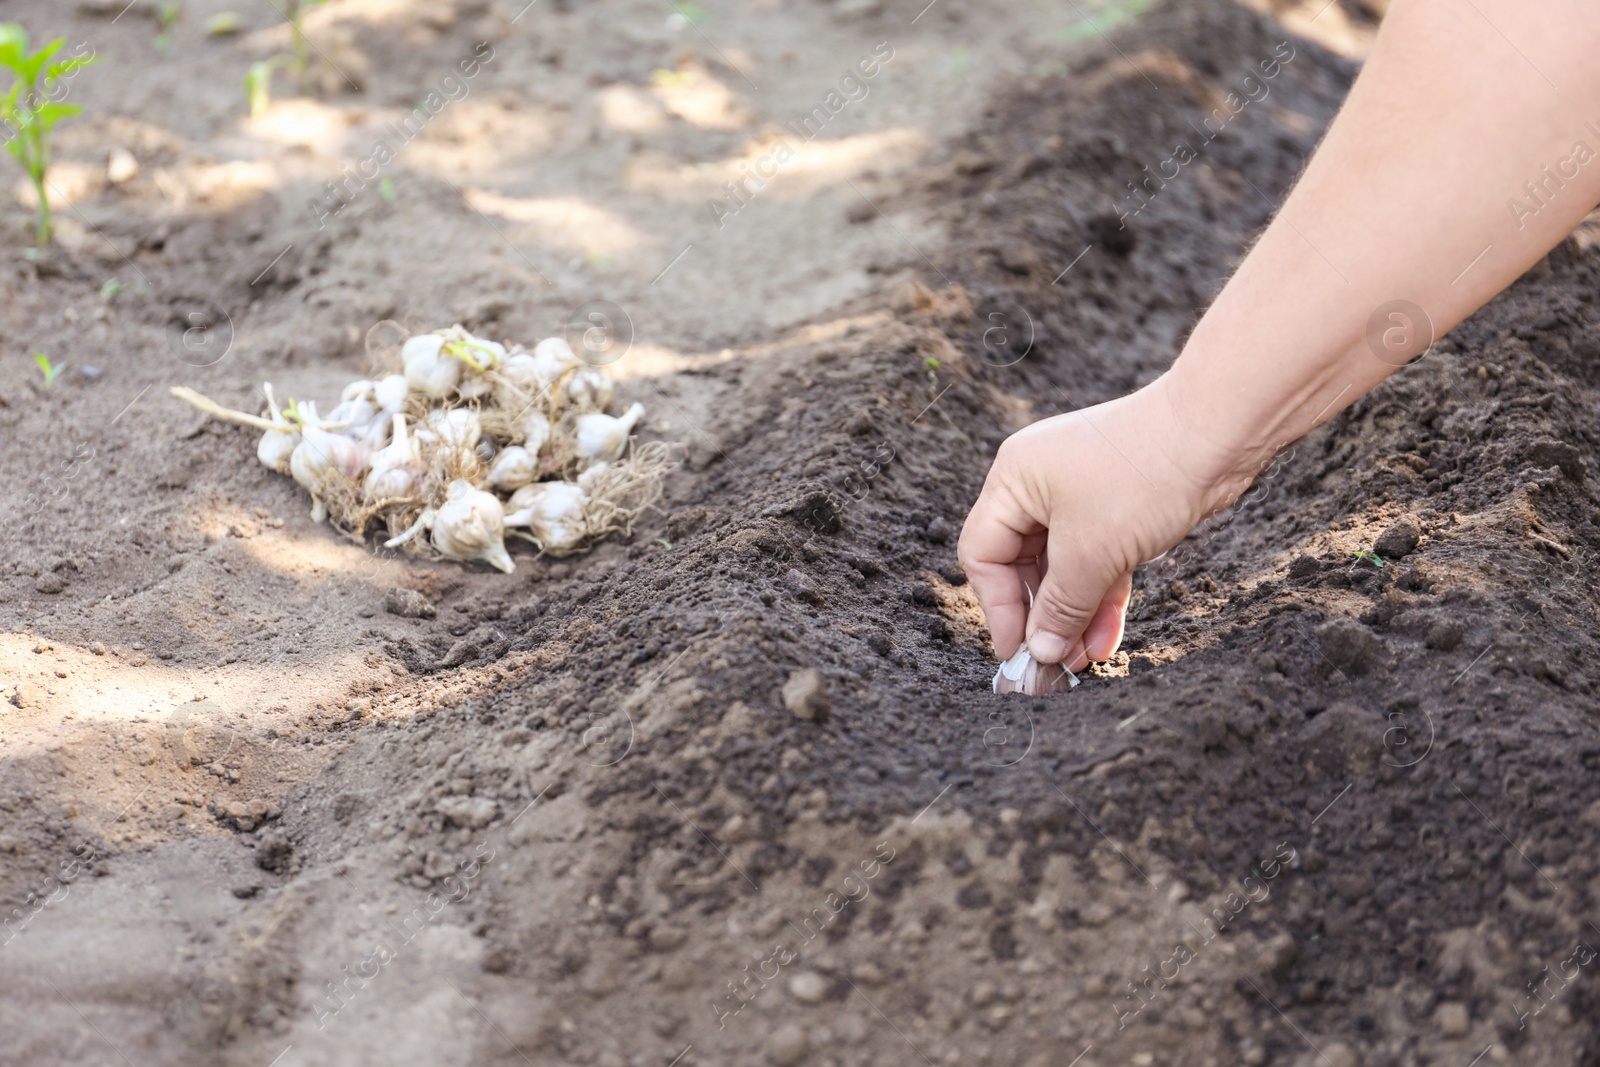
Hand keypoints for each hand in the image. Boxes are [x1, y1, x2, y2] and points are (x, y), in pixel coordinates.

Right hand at [958, 381, 1240, 668]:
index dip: (998, 606)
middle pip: (1022, 564)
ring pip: (1064, 567)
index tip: (1017, 650)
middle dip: (1042, 616)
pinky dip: (1100, 596)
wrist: (1217, 434)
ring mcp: (1079, 494)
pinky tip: (1106, 638)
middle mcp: (1038, 484)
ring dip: (1073, 614)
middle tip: (1054, 661)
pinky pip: (1097, 560)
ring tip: (1084, 660)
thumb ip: (1060, 607)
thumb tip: (1040, 650)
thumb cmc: (1142, 476)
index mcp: (1013, 480)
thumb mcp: (1091, 553)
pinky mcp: (1116, 506)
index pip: (983, 554)